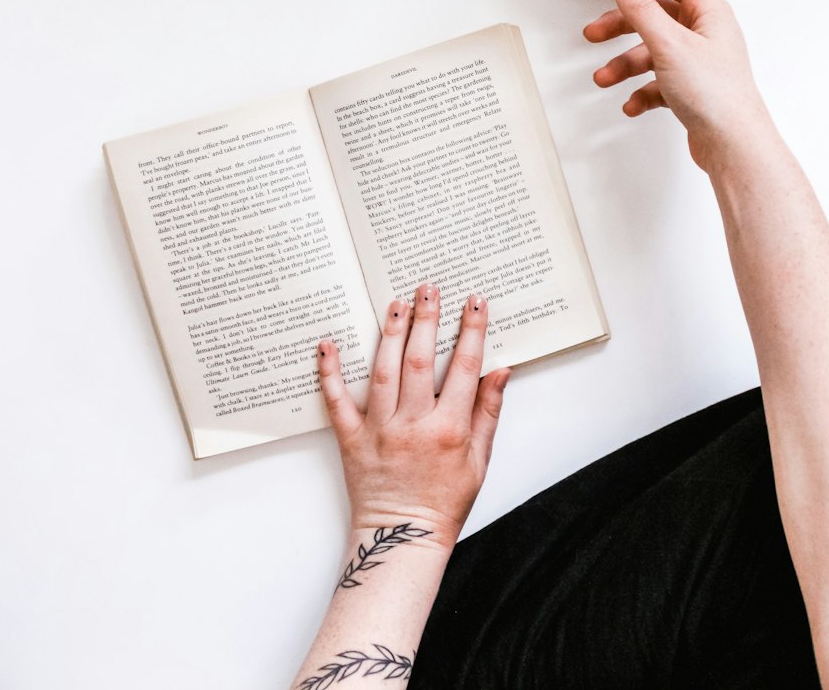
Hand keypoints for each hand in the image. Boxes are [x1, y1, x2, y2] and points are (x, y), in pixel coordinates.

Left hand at [317, 283, 509, 550]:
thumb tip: (500, 370)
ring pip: (384, 371)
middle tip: (428, 287)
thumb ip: (489, 412)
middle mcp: (414, 425)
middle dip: (427, 319)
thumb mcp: (480, 461)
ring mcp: (380, 431)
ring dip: (391, 333)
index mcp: (449, 430)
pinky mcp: (352, 440)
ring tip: (396, 302)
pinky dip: (330, 372)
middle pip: (421, 361)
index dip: (472, 331)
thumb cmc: (444, 502)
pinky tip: (328, 344)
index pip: (465, 368)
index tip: (475, 302)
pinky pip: (337, 402)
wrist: (402, 540)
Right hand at [584, 0, 773, 171]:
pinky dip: (641, 90)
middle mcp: (705, 33)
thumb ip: (642, 11)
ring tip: (607, 77)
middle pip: (655, 15)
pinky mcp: (692, 87)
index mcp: (708, 12)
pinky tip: (633, 102)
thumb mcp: (670, 44)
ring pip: (652, 51)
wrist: (733, 145)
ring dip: (625, 64)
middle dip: (622, 25)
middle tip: (597, 32)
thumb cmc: (717, 95)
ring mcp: (698, 61)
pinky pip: (658, 81)